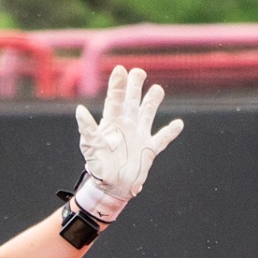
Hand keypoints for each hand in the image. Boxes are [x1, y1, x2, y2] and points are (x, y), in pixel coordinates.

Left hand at [73, 66, 183, 219]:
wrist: (110, 189)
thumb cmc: (98, 168)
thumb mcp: (91, 147)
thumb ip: (87, 128)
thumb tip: (79, 110)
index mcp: (112, 124)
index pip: (116, 99)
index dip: (118, 85)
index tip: (120, 69)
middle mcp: (126, 127)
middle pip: (132, 102)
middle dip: (135, 86)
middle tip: (138, 72)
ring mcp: (138, 137)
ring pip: (147, 114)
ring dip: (152, 102)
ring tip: (158, 89)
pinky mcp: (149, 150)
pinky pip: (162, 138)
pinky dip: (170, 132)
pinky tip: (178, 124)